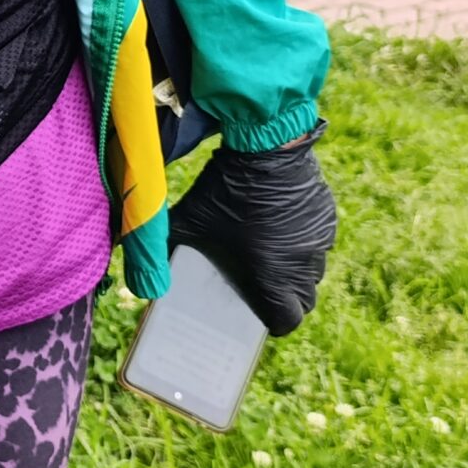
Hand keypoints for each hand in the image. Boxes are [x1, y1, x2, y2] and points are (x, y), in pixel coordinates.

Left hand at [168, 133, 337, 336]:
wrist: (265, 145)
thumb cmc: (223, 190)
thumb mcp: (189, 221)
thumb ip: (165, 248)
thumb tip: (141, 271)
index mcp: (274, 276)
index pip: (287, 320)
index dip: (273, 321)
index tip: (259, 312)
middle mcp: (304, 264)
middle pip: (304, 300)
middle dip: (285, 299)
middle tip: (261, 285)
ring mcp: (320, 240)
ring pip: (314, 270)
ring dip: (295, 270)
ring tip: (268, 254)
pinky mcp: (327, 217)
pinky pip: (319, 241)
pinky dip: (303, 241)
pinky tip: (279, 224)